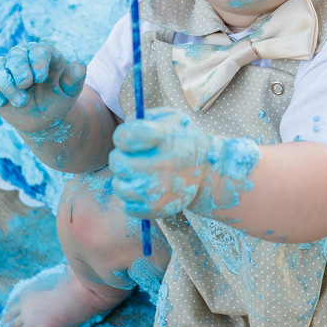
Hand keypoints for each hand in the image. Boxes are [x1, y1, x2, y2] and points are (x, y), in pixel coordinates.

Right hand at [0, 41, 86, 134]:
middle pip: (14, 56)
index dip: (37, 62)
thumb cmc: (58, 99)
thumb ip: (75, 78)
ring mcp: (4, 71)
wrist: (44, 118)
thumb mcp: (70, 91)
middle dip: (19, 72)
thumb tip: (78, 66)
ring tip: (21, 103)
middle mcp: (21, 58)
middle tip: (26, 87)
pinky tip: (0, 102)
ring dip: (7, 87)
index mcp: (42, 54)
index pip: (37, 50)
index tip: (40, 77)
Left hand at [109, 108, 259, 218]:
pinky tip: (144, 188)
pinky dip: (131, 197)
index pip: (125, 136)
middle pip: (117, 163)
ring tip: (139, 173)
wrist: (208, 171)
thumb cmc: (182, 140)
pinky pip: (126, 205)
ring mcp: (159, 190)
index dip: (123, 136)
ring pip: (119, 185)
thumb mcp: (171, 118)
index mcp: (163, 137)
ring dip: (125, 178)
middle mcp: (161, 165)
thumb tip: (124, 129)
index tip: (130, 138)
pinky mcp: (157, 209)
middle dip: (120, 157)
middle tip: (132, 157)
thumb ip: (144, 118)